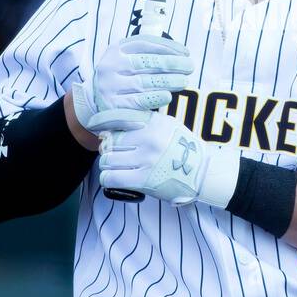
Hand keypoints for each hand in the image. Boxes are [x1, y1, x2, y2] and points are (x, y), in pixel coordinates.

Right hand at [71, 35, 193, 133]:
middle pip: (146, 63)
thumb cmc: (121, 77)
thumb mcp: (127, 58)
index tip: (185, 53)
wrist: (94, 101)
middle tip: (189, 68)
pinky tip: (167, 97)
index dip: (167, 47)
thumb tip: (180, 54)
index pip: (144, 44)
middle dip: (171, 64)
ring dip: (167, 82)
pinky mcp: (111, 107)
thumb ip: (147, 53)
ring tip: (183, 81)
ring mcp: (109, 87)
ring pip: (143, 83)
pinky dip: (153, 99)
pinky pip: (137, 103)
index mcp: (116, 50)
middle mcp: (110, 66)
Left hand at [93, 109, 239, 207]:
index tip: (94, 125)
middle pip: (111, 141)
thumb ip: (145, 122)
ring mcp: (146, 159)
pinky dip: (108, 179)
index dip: (101, 121)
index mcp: (154, 123)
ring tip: (115, 167)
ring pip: (107, 160)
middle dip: (108, 149)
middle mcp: (149, 138)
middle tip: (113, 154)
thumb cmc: (182, 149)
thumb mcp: (168, 126)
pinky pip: (111, 178)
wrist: (202, 173)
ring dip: (108, 165)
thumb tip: (112, 125)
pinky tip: (113, 179)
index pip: (118, 116)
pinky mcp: (144, 180)